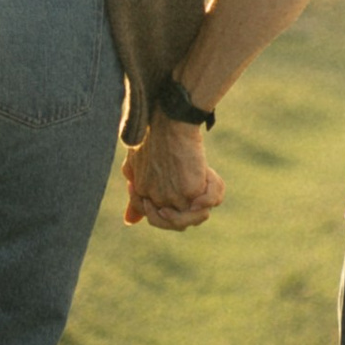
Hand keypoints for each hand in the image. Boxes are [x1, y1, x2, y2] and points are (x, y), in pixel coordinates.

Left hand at [121, 116, 222, 230]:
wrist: (168, 120)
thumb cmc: (152, 134)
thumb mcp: (135, 163)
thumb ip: (135, 193)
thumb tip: (129, 222)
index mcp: (141, 191)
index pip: (152, 217)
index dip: (168, 205)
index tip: (176, 179)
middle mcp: (155, 199)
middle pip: (177, 224)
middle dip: (189, 209)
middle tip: (194, 183)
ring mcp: (173, 198)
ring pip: (197, 217)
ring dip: (205, 198)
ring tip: (204, 176)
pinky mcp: (191, 192)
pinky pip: (212, 201)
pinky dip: (215, 190)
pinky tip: (208, 173)